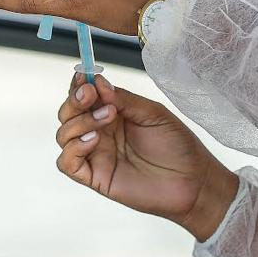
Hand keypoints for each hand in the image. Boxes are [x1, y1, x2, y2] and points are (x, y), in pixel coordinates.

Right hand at [54, 74, 238, 241]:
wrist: (193, 180)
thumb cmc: (177, 146)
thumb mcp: (153, 114)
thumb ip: (124, 100)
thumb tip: (97, 82)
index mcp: (113, 113)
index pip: (84, 96)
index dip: (78, 85)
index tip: (82, 76)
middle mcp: (101, 132)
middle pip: (68, 113)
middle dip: (74, 100)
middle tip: (91, 95)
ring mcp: (96, 154)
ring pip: (64, 134)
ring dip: (79, 121)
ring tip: (107, 117)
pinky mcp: (95, 177)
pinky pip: (67, 163)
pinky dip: (73, 148)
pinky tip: (94, 141)